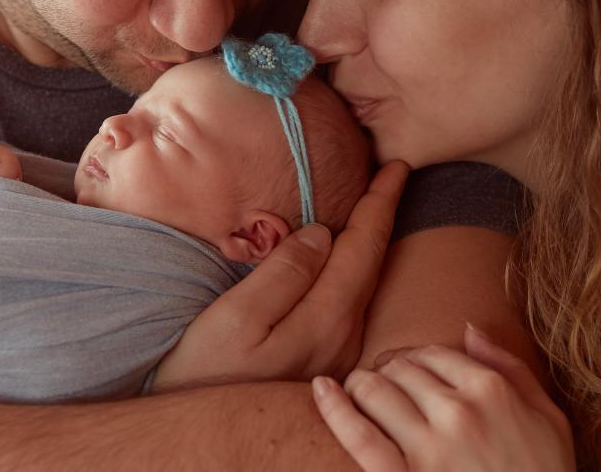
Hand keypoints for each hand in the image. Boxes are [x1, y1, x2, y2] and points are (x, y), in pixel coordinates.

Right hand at [151, 161, 409, 391]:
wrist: (201, 436)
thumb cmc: (204, 370)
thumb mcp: (238, 317)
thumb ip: (285, 273)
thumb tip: (322, 233)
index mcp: (328, 319)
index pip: (365, 247)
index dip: (381, 203)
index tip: (399, 165)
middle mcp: (345, 338)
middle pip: (372, 264)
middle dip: (383, 217)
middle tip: (392, 175)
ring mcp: (338, 355)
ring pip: (363, 286)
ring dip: (370, 243)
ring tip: (374, 208)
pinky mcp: (324, 364)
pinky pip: (350, 304)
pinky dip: (355, 270)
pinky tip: (347, 261)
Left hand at [311, 325, 573, 471]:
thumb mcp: (548, 418)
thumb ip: (510, 368)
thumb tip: (469, 328)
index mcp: (491, 390)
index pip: (432, 353)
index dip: (413, 360)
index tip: (404, 372)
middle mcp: (458, 411)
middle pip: (399, 368)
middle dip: (385, 372)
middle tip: (380, 386)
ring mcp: (429, 447)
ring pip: (373, 390)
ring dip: (359, 386)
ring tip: (358, 395)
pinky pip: (358, 434)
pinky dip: (334, 407)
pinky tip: (323, 390)